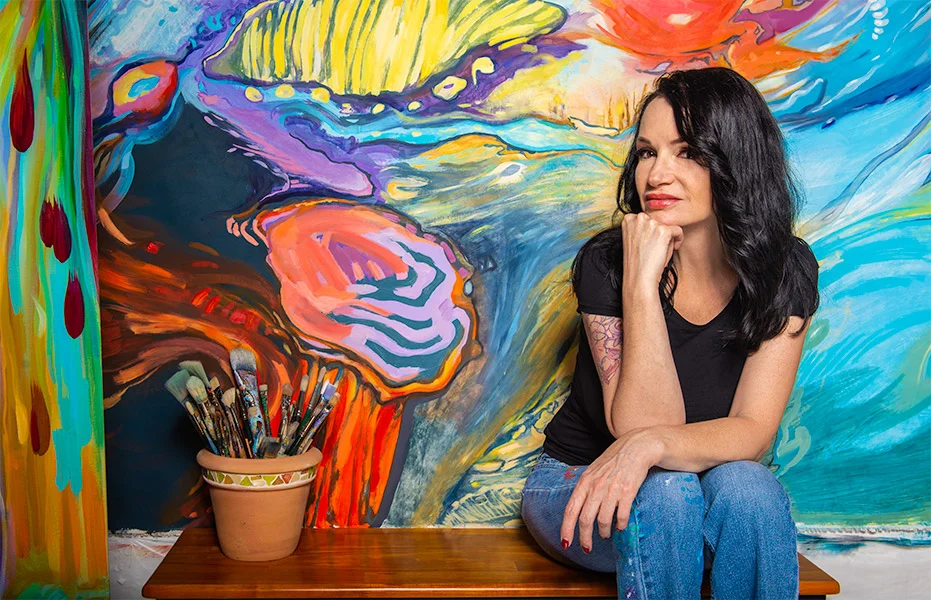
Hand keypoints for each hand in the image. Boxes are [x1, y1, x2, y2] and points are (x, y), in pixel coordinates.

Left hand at [560, 428, 661, 551]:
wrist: (637, 447)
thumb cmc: (615, 460)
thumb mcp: (594, 471)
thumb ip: (586, 489)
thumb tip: (578, 511)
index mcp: (584, 482)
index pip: (570, 510)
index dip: (567, 529)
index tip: (566, 543)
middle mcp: (596, 486)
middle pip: (585, 520)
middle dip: (584, 538)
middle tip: (587, 548)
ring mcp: (612, 490)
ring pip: (603, 521)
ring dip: (604, 532)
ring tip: (606, 534)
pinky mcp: (628, 492)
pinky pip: (621, 516)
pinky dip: (620, 525)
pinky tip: (620, 526)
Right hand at [621, 213, 683, 290]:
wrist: (639, 278)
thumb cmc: (638, 262)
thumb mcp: (635, 239)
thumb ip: (642, 227)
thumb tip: (658, 220)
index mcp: (628, 219)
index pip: (649, 219)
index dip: (652, 232)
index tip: (650, 245)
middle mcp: (638, 218)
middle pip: (659, 220)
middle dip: (660, 234)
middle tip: (655, 250)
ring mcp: (651, 223)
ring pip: (668, 226)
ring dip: (668, 239)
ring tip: (659, 252)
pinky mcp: (663, 230)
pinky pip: (678, 231)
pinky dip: (678, 241)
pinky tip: (670, 251)